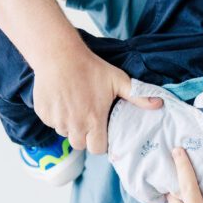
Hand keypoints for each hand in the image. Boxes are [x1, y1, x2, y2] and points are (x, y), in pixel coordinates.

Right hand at [32, 44, 161, 153]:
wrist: (59, 54)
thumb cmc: (90, 67)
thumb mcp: (117, 80)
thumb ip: (138, 95)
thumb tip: (159, 104)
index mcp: (93, 121)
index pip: (96, 148)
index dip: (100, 142)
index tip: (101, 131)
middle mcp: (74, 124)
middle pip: (80, 144)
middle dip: (85, 136)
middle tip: (88, 119)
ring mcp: (57, 120)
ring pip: (65, 133)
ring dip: (70, 126)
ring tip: (75, 107)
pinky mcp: (43, 113)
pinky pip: (51, 122)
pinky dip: (56, 116)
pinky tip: (62, 100)